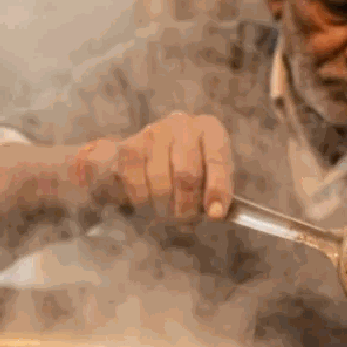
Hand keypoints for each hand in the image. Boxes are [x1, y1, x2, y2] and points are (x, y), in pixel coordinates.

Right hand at [80, 112, 233, 220]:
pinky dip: (144, 205)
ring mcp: (154, 133)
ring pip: (161, 184)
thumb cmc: (183, 172)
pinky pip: (138, 188)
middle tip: (185, 222)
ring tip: (166, 215)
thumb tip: (215, 213)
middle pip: (187, 174)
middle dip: (187, 207)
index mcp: (210, 129)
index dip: (217, 189)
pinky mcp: (129, 148)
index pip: (217, 158)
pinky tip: (148, 204)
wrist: (140, 163)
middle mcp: (183, 124)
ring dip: (164, 210)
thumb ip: (217, 194)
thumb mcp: (207, 179)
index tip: (215, 215)